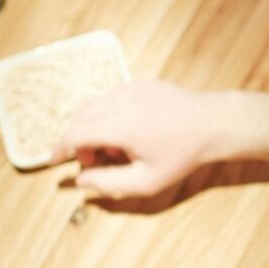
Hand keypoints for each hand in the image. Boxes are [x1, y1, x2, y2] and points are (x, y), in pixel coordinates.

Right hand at [56, 80, 226, 198]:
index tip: (54, 161)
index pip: (75, 133)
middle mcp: (122, 102)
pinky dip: (105, 116)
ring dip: (90, 128)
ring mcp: (130, 88)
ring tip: (112, 150)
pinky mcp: (139, 83)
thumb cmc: (182, 157)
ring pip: (93, 105)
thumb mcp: (146, 182)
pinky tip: (125, 133)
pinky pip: (110, 98)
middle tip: (92, 162)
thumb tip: (80, 180)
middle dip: (77, 141)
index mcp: (122, 126)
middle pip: (80, 117)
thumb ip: (108, 184)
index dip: (59, 148)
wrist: (214, 124)